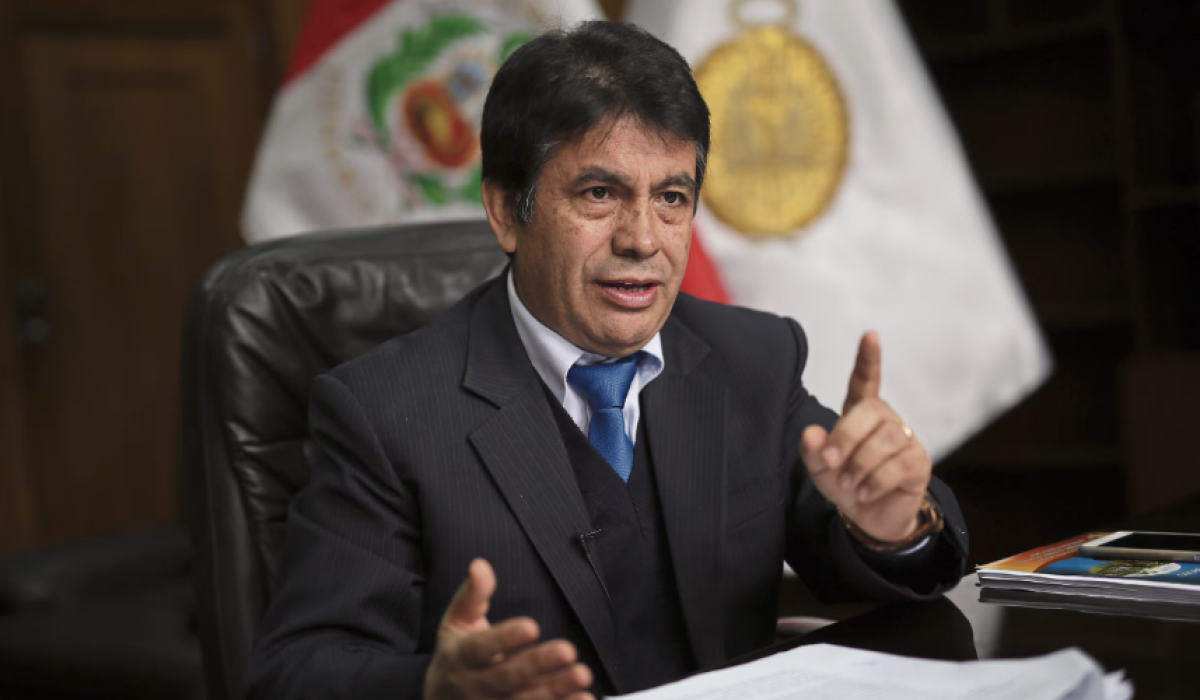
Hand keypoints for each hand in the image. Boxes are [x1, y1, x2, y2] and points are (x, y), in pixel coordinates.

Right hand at [425, 559, 593, 699]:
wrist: (440, 699)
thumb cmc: (457, 653)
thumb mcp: (457, 621)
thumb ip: (472, 595)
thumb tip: (480, 565)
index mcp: (462, 656)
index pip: (482, 647)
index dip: (505, 639)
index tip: (532, 626)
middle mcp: (476, 685)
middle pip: (507, 678)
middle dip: (538, 665)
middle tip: (568, 650)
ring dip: (555, 691)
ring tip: (582, 677)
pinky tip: (584, 699)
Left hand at [798, 332, 930, 542]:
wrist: (869, 517)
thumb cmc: (846, 483)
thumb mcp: (821, 469)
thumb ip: (813, 451)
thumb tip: (810, 433)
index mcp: (860, 413)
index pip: (865, 381)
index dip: (868, 359)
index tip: (870, 336)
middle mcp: (886, 419)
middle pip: (871, 410)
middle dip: (846, 436)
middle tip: (831, 462)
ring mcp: (905, 439)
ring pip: (885, 440)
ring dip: (860, 464)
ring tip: (850, 484)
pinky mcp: (919, 463)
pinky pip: (898, 465)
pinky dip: (875, 481)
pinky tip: (865, 492)